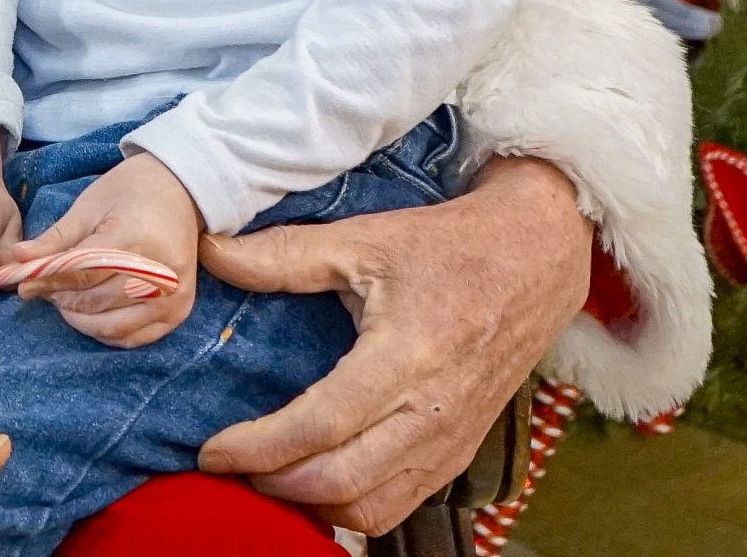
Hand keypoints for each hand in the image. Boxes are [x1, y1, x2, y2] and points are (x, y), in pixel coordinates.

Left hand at [1, 149, 199, 347]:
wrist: (179, 192)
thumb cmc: (129, 192)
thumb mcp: (89, 206)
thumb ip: (56, 238)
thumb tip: (18, 259)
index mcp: (135, 240)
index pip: (83, 274)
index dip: (49, 282)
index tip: (24, 285)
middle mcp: (159, 274)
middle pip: (96, 302)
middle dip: (62, 300)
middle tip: (43, 291)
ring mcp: (173, 297)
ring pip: (112, 326)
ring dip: (81, 319)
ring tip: (64, 301)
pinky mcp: (179, 313)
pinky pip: (134, 337)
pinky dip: (106, 332)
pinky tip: (90, 316)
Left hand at [196, 155, 591, 533]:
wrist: (535, 259)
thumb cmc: (447, 245)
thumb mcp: (364, 238)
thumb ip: (283, 254)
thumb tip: (210, 252)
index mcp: (406, 356)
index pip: (320, 424)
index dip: (260, 446)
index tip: (212, 451)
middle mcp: (433, 412)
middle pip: (343, 482)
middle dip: (275, 483)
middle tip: (227, 466)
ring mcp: (452, 440)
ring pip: (373, 508)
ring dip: (312, 504)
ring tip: (264, 475)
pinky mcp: (461, 451)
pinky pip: (401, 503)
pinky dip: (352, 506)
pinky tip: (315, 481)